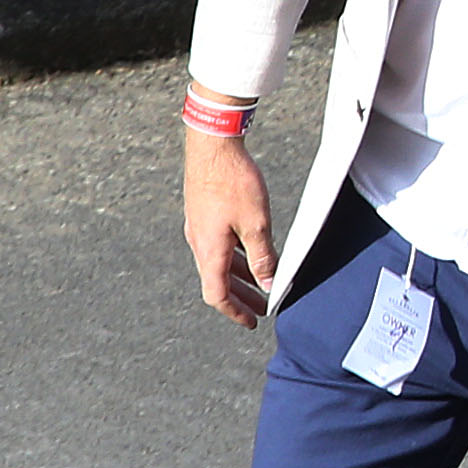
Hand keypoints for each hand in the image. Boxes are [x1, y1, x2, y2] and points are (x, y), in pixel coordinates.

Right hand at [185, 125, 276, 328]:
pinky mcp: (205, 215)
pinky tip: (253, 254)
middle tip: (262, 309)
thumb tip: (268, 284)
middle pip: (219, 281)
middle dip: (242, 298)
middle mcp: (200, 243)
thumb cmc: (233, 181)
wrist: (213, 145)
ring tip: (262, 285)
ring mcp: (200, 228)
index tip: (252, 322)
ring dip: (240, 277)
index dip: (235, 311)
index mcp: (209, 250)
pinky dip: (236, 257)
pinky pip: (220, 246)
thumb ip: (262, 256)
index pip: (217, 294)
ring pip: (220, 263)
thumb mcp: (257, 223)